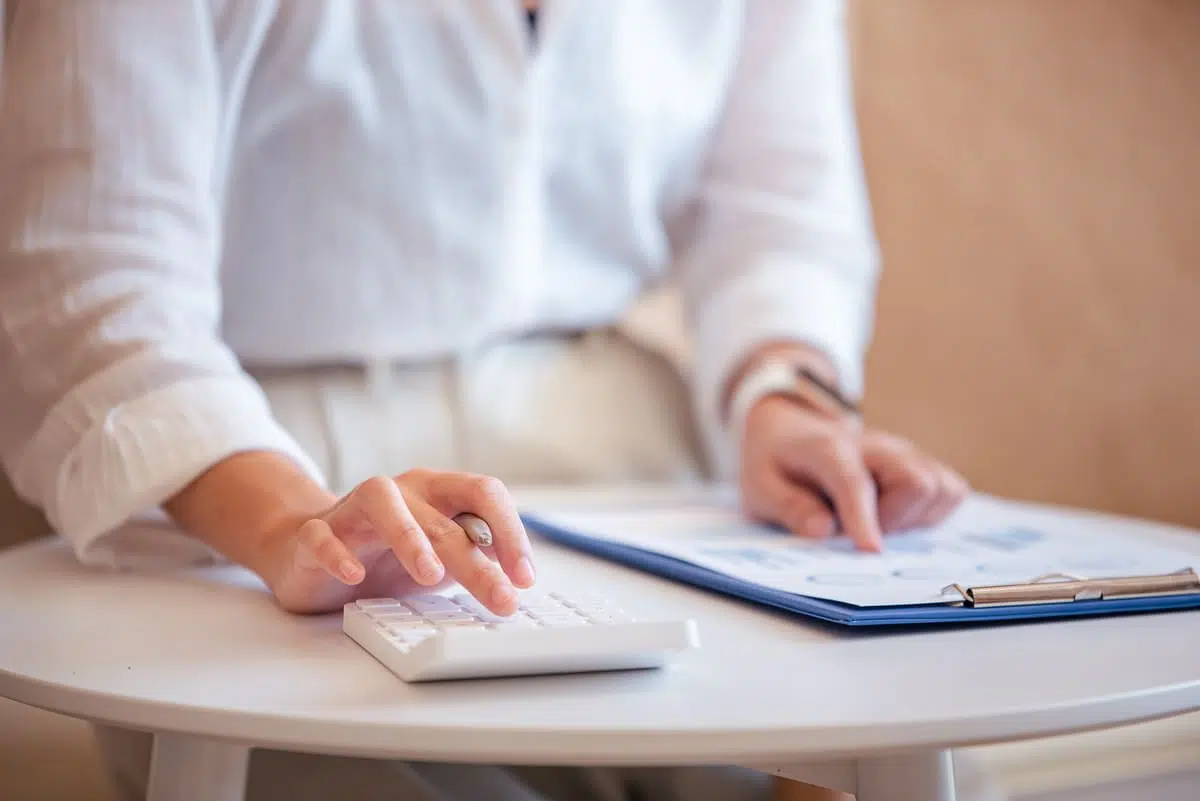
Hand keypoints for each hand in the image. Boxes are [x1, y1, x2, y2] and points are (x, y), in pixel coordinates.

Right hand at [263, 469, 535, 614]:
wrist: (315, 553)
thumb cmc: (388, 555)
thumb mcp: (441, 558)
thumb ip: (475, 558)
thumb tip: (517, 581)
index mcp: (439, 492)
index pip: (485, 494)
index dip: (510, 532)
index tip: (524, 578)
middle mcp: (402, 492)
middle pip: (443, 518)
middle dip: (477, 562)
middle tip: (501, 599)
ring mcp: (356, 508)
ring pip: (382, 503)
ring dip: (410, 537)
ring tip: (431, 576)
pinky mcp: (317, 532)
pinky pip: (323, 536)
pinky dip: (338, 554)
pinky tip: (353, 576)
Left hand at [739, 397, 968, 550]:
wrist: (790, 427)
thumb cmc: (776, 461)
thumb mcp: (761, 488)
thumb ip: (790, 508)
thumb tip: (823, 530)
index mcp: (828, 449)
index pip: (855, 483)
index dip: (864, 518)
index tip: (871, 550)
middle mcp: (875, 446)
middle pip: (917, 482)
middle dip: (895, 521)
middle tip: (858, 531)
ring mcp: (902, 452)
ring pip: (941, 488)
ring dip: (914, 518)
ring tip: (876, 520)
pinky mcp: (919, 462)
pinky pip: (948, 491)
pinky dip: (929, 512)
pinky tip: (895, 515)